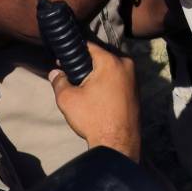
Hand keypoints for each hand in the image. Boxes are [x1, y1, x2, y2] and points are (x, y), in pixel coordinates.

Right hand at [50, 42, 141, 160]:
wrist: (117, 143)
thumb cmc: (93, 118)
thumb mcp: (68, 99)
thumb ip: (59, 81)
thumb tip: (55, 72)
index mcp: (111, 62)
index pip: (90, 47)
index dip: (74, 51)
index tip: (63, 59)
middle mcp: (127, 65)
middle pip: (101, 57)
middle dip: (86, 64)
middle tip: (71, 75)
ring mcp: (134, 78)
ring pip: (110, 69)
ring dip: (98, 75)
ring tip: (83, 87)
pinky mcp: (136, 91)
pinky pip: (118, 79)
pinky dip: (107, 83)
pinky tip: (97, 95)